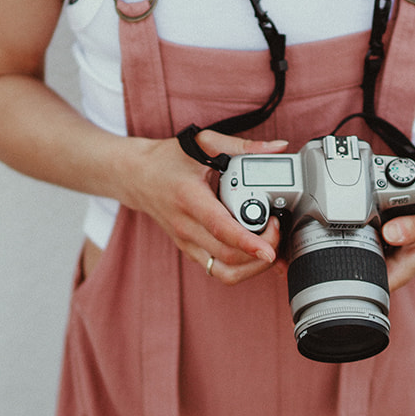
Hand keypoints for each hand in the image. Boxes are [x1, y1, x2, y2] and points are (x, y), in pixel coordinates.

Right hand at [119, 130, 287, 284]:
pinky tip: (256, 253)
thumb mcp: (204, 143)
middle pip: (229, 256)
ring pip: (225, 272)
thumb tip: (277, 147)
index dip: (248, 242)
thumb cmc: (168, 160)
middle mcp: (187, 227)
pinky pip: (219, 271)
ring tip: (269, 246)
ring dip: (253, 267)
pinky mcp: (191, 251)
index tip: (270, 249)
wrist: (137, 176)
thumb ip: (243, 145)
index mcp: (190, 199)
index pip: (221, 228)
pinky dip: (242, 268)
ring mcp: (188, 243)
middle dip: (262, 250)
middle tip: (277, 228)